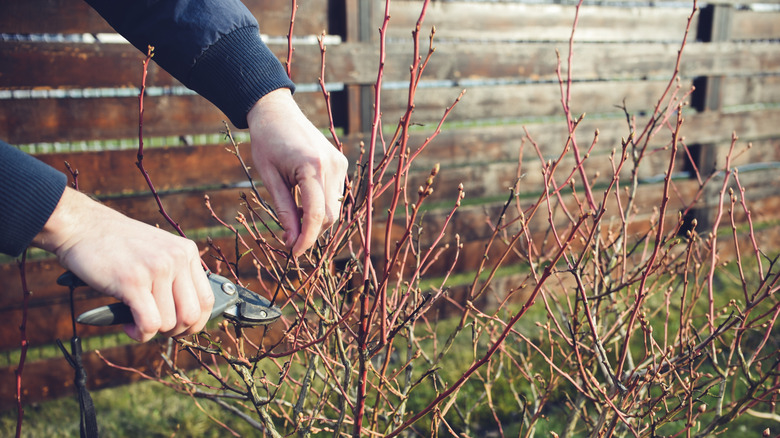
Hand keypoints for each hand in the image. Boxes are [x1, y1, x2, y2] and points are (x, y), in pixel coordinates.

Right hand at [33, 188, 213, 341]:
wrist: (82, 226)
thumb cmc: (116, 244)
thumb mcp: (157, 251)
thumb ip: (175, 275)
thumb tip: (188, 317)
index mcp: (186, 252)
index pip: (207, 299)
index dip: (195, 322)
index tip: (178, 328)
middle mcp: (176, 259)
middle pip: (192, 316)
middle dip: (175, 331)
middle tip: (155, 327)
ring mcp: (157, 269)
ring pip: (168, 323)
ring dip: (151, 331)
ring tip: (134, 321)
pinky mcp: (133, 281)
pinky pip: (149, 323)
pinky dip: (140, 333)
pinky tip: (128, 324)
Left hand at [247, 88, 348, 255]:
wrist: (277, 112)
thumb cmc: (267, 142)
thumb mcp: (269, 178)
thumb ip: (284, 211)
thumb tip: (292, 240)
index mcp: (312, 167)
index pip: (315, 215)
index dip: (306, 239)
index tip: (295, 253)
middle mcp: (332, 166)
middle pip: (329, 216)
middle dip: (311, 231)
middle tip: (289, 237)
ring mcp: (340, 163)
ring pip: (334, 207)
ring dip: (316, 218)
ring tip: (294, 214)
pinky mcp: (341, 162)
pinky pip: (335, 194)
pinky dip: (321, 204)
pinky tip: (304, 199)